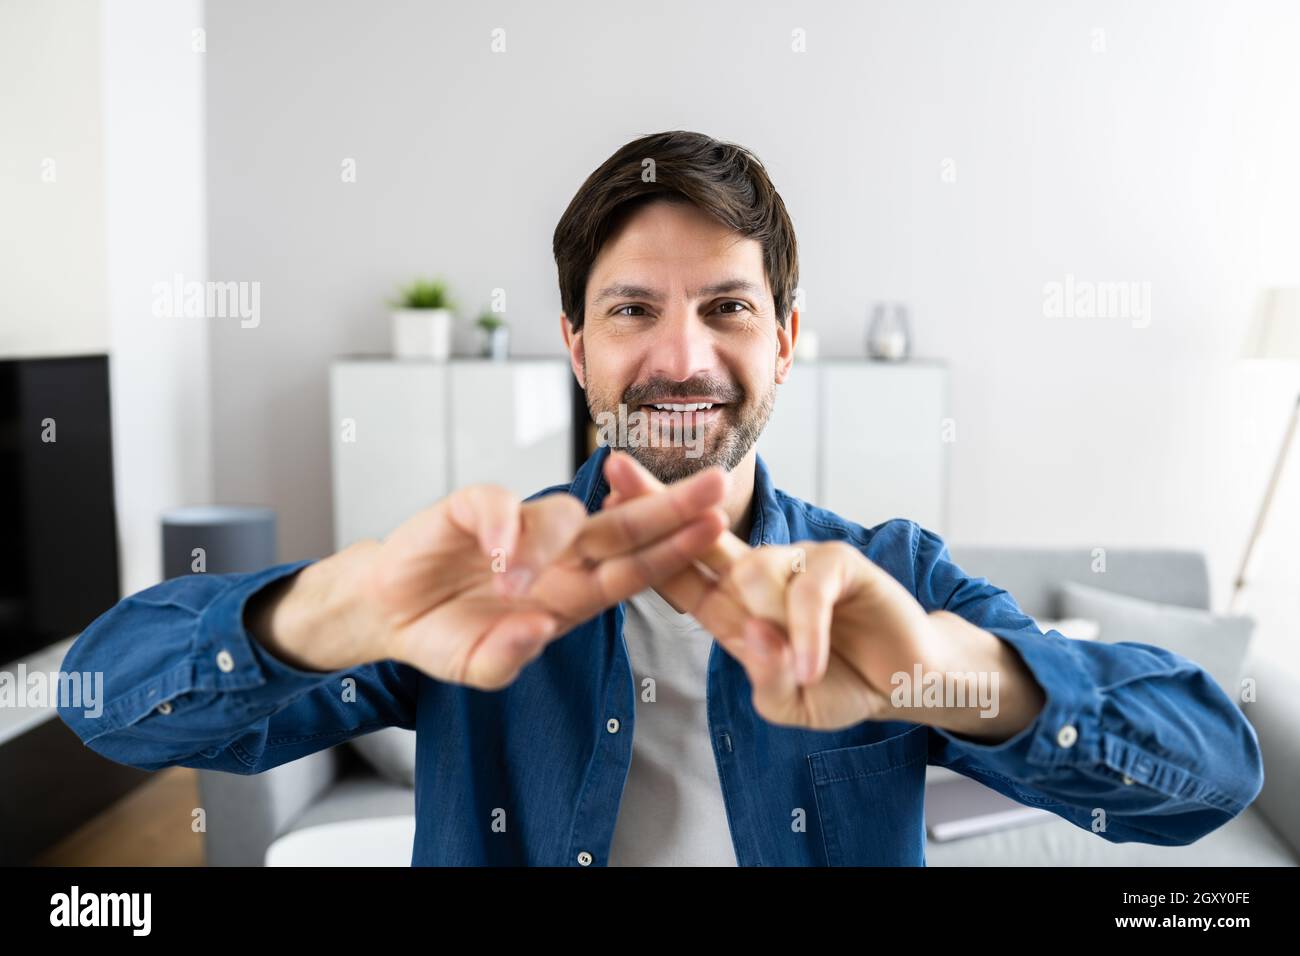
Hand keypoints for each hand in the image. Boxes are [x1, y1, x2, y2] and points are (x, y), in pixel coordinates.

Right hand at [259, 457, 728, 689]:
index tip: (716, 527)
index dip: (676, 548)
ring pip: (561, 516)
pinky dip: (501, 522)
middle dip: (670, 506)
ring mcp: (518, 529)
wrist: (389, 614)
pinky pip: (496, 504)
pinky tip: (495, 545)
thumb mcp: (478, 666)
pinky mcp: (472, 509)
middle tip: (714, 483)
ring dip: (547, 543)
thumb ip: (506, 659)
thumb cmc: (447, 635)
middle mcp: (558, 556)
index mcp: (573, 593)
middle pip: (624, 527)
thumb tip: (535, 630)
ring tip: (511, 582)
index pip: (637, 569)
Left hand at [604, 454, 1040, 735]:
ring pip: (759, 577)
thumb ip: (767, 682)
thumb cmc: (841, 683)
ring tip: (802, 673)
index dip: (640, 548)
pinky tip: (810, 665)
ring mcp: (797, 564)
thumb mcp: (793, 704)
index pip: (676, 575)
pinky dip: (806, 633)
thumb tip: (757, 641)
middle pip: (697, 534)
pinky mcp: (839, 563)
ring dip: (773, 628)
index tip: (600, 518)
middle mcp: (758, 576)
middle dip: (656, 502)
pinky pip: (808, 590)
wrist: (904, 681)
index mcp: (733, 607)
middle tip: (615, 469)